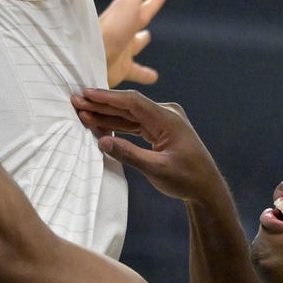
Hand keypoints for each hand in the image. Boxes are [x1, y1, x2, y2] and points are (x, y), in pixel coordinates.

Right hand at [72, 88, 226, 204]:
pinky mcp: (160, 130)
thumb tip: (102, 142)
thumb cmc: (186, 179)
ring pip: (130, 114)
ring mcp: (163, 121)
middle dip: (102, 103)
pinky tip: (99, 123)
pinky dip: (117, 125)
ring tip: (82, 111)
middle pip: (129, 105)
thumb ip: (129, 155)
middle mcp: (166, 114)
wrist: (206, 188)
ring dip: (107, 114)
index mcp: (168, 118)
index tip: (86, 94)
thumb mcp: (157, 170)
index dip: (107, 97)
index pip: (133, 102)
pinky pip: (135, 123)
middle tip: (76, 100)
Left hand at [98, 0, 165, 86]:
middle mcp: (124, 34)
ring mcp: (122, 53)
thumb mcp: (127, 5)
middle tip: (152, 10)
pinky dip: (145, 76)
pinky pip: (136, 74)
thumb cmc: (110, 31)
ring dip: (141, 44)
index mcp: (126, 18)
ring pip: (135, 48)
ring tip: (148, 39)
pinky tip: (153, 79)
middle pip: (138, 24)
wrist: (89, 61)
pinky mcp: (120, 71)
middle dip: (145, 16)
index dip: (153, 0)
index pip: (143, 6)